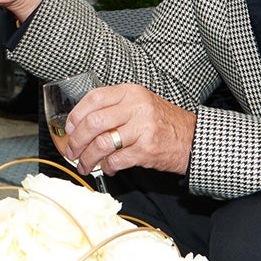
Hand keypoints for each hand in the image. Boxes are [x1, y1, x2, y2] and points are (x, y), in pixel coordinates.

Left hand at [64, 84, 195, 177]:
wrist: (192, 139)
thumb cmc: (162, 122)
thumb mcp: (141, 104)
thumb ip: (116, 107)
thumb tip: (82, 123)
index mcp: (131, 92)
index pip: (94, 98)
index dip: (76, 114)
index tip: (68, 128)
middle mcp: (136, 107)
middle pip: (93, 123)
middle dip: (76, 141)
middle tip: (71, 151)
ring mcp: (142, 128)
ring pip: (101, 144)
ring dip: (87, 158)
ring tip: (84, 165)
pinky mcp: (146, 149)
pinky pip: (116, 160)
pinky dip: (107, 167)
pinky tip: (108, 168)